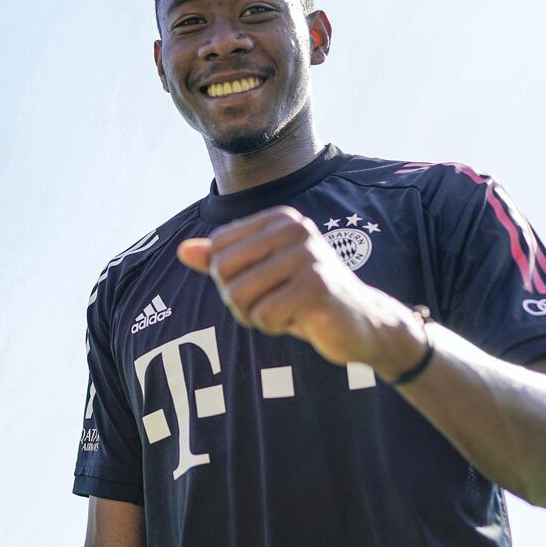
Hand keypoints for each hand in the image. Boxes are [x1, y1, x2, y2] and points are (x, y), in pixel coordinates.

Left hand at [177, 206, 418, 369]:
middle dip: (238, 300)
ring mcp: (307, 256)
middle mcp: (294, 229)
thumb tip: (182, 250)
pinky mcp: (317, 287)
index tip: (260, 285)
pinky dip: (275, 326)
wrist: (362, 323)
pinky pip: (264, 315)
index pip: (218, 248)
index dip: (228, 278)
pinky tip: (300, 320)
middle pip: (224, 271)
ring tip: (286, 311)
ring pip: (240, 296)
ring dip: (255, 316)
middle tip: (271, 304)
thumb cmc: (304, 297)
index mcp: (280, 220)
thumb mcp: (261, 275)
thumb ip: (222, 260)